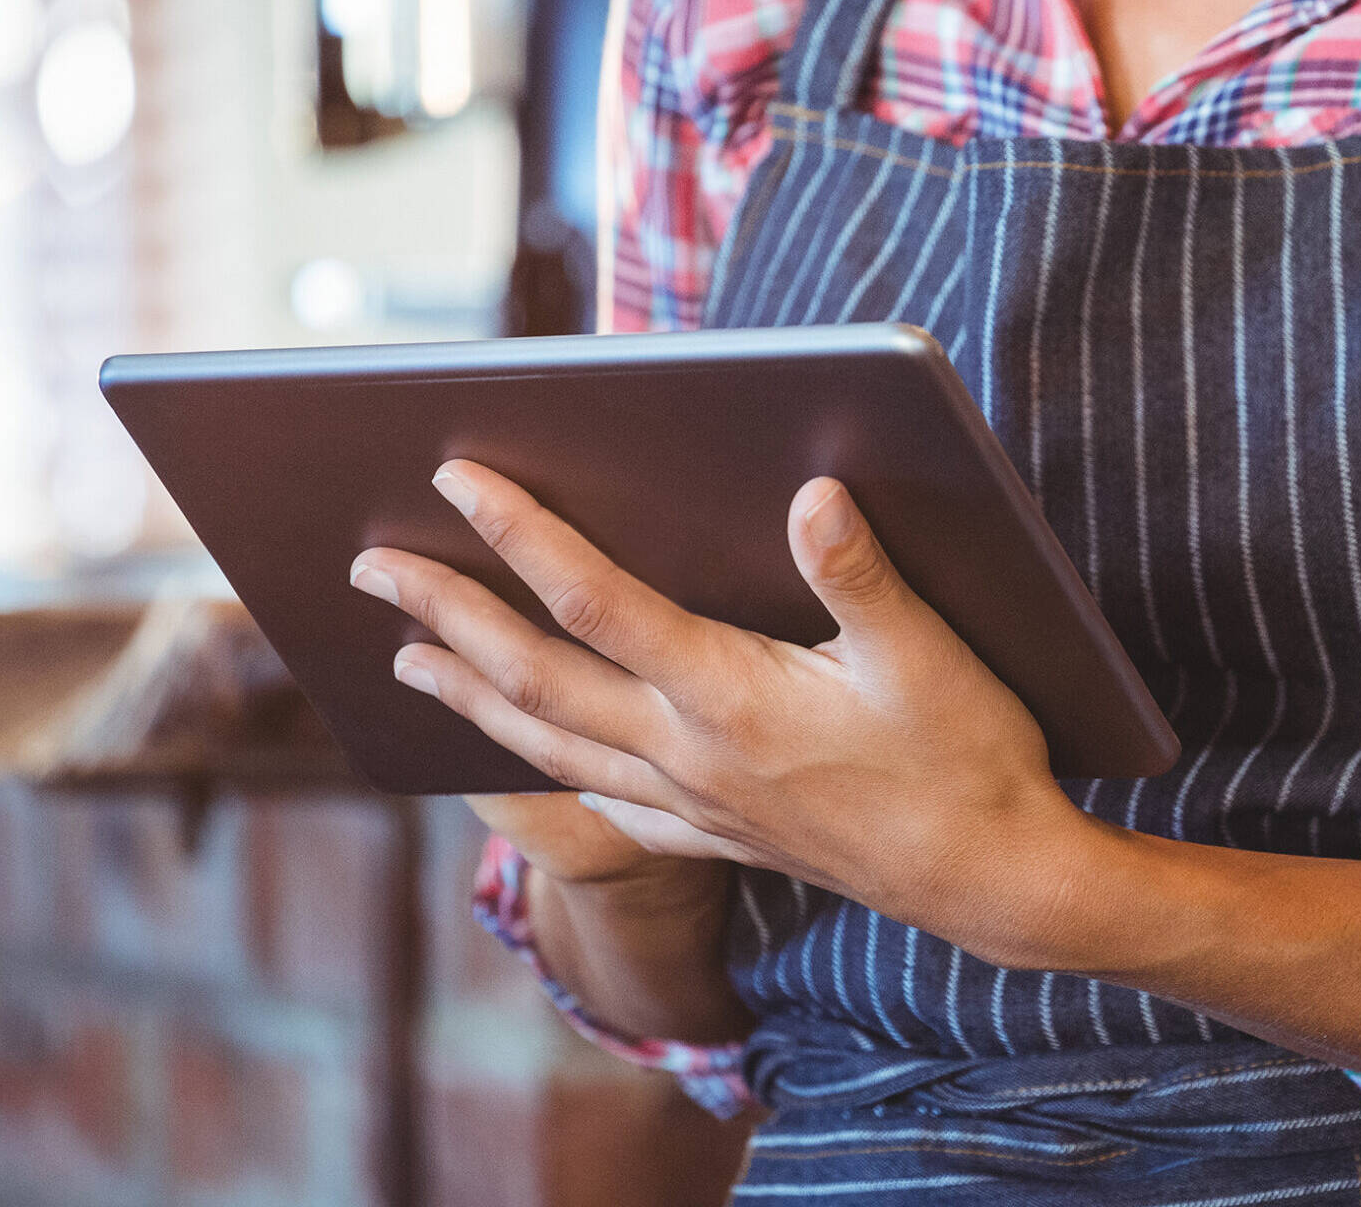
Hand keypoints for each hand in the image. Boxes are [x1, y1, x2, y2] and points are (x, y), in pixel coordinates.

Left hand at [350, 462, 1096, 959]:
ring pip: (549, 745)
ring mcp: (695, 803)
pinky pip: (601, 802)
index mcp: (731, 696)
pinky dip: (543, 772)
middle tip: (368, 568)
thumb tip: (810, 492)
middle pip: (536, 678)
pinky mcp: (717, 834)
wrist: (991, 883)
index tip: (454, 478)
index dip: (519, 536)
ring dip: (468, 696)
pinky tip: (522, 759)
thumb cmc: (970, 760)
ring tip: (406, 660)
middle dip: (446, 616)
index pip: (594, 602)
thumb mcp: (930, 656)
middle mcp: (690, 753)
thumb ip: (861, 574)